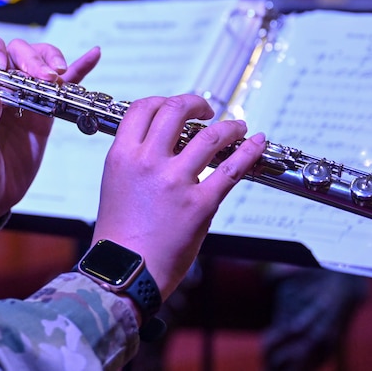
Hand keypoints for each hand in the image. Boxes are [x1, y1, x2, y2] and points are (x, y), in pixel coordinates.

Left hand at [0, 33, 100, 227]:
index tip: (2, 65)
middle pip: (15, 51)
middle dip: (30, 58)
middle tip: (43, 78)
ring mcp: (23, 95)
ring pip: (39, 61)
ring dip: (50, 62)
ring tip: (58, 77)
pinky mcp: (44, 111)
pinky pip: (62, 86)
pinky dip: (78, 69)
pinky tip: (93, 55)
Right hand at [90, 94, 265, 297]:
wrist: (126, 270)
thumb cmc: (120, 233)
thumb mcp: (115, 184)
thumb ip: (135, 160)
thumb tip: (161, 144)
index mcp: (122, 155)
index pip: (143, 108)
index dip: (163, 100)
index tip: (176, 106)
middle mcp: (148, 162)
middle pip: (175, 111)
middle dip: (196, 104)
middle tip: (207, 110)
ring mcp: (175, 181)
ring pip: (209, 136)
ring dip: (228, 126)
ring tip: (237, 126)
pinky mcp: (200, 203)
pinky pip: (231, 169)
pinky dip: (248, 151)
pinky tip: (256, 142)